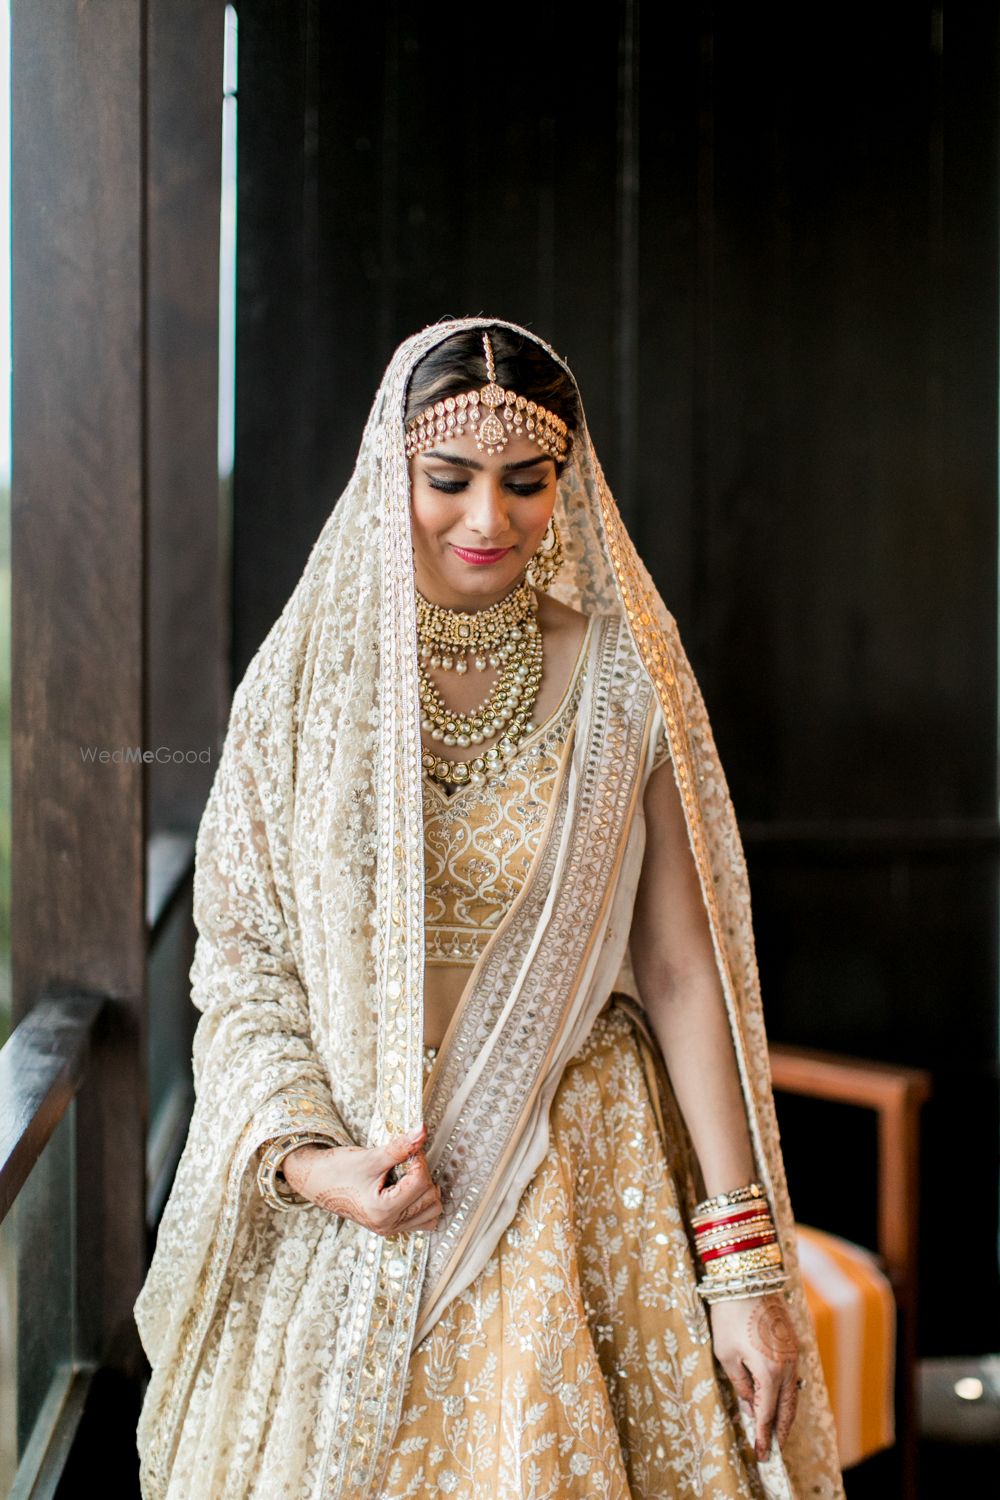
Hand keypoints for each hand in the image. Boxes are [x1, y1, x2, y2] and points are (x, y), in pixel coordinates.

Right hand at [282, 1121, 442, 1234]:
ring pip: (432, 1212)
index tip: (408, 1149)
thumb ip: (400, 1146)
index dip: (419, 1161)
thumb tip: (422, 1131)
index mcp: (382, 1211)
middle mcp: (388, 1225)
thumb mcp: (370, 1157)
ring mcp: (390, 1228)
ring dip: (427, 1191)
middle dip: (423, 1175)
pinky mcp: (390, 1226)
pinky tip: (410, 1188)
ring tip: (408, 1175)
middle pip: (430, 1198)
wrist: (316, 1182)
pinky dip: (423, 1204)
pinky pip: (422, 1220)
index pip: (421, 1183)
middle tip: (406, 1161)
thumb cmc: (337, 1170)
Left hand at [709, 1291, 800, 1461]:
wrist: (747, 1279)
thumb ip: (740, 1383)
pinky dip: (787, 1393)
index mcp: (769, 1372)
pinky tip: (779, 1399)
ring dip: (786, 1413)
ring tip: (778, 1430)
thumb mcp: (726, 1353)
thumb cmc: (729, 1315)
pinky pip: (793, 1376)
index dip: (764, 1436)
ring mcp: (793, 1353)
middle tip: (773, 1450)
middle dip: (780, 1431)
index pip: (768, 1414)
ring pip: (793, 1393)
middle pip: (787, 1408)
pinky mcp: (793, 1342)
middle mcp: (787, 1366)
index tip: (762, 1454)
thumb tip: (749, 1405)